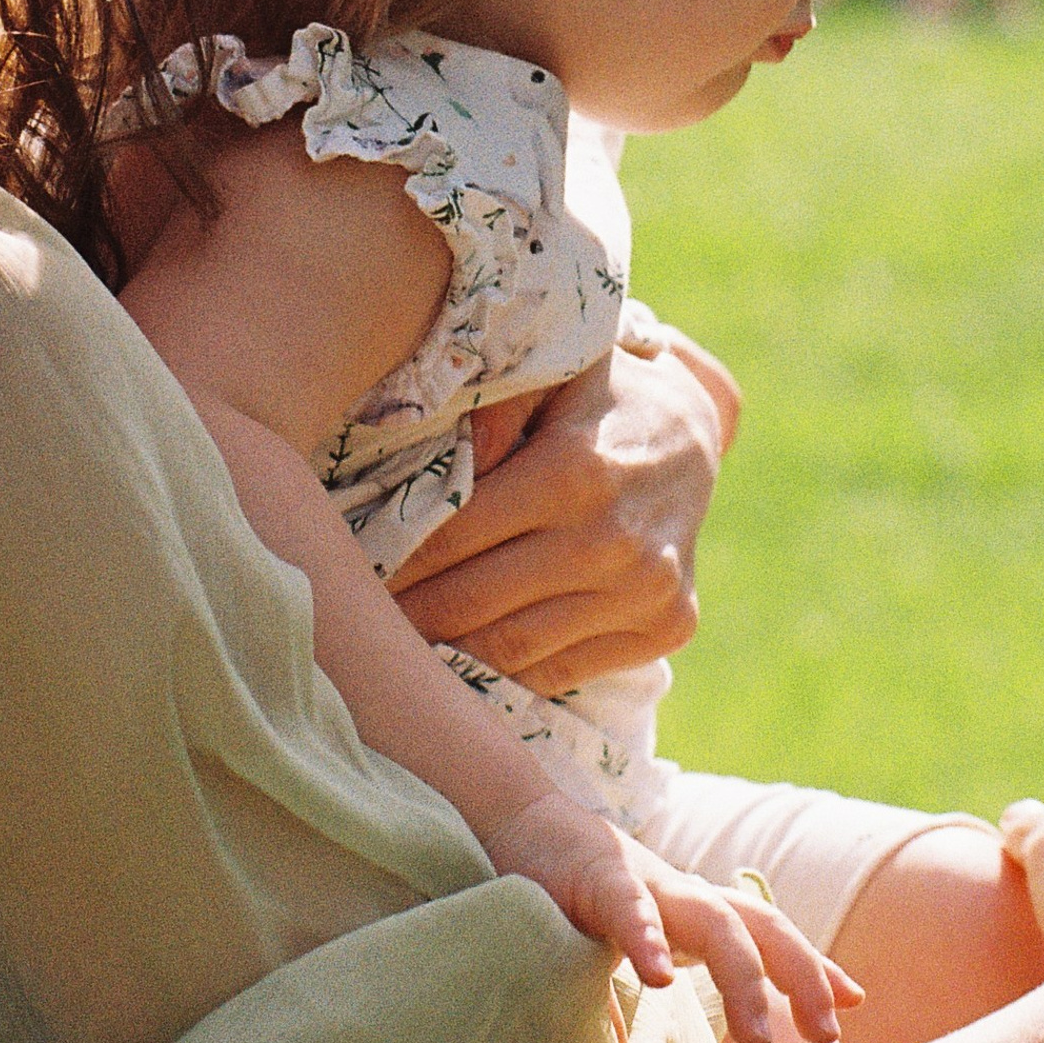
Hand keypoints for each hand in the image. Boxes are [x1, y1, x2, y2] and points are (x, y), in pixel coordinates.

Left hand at [387, 341, 723, 694]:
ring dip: (447, 653)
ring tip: (399, 647)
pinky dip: (506, 672)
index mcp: (573, 469)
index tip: (350, 570)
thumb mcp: (550, 369)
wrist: (692, 427)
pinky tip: (464, 661)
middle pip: (474, 600)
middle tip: (358, 622)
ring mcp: (645, 589)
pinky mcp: (666, 627)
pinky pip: (562, 669)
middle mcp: (613, 538)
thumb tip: (442, 472)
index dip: (395, 560)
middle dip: (406, 615)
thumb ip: (491, 411)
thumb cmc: (596, 391)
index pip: (453, 535)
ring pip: (514, 648)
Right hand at [480, 791, 861, 1042]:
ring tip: (758, 1032)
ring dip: (742, 975)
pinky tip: (659, 975)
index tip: (851, 1003)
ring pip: (711, 920)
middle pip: (758, 924)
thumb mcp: (642, 936)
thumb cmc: (585, 891)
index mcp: (695, 908)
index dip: (810, 964)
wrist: (525, 822)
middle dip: (801, 973)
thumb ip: (673, 979)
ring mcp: (646, 883)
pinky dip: (647, 939)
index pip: (767, 931)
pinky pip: (629, 909)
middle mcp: (683, 893)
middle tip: (827, 1033)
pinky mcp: (597, 876)